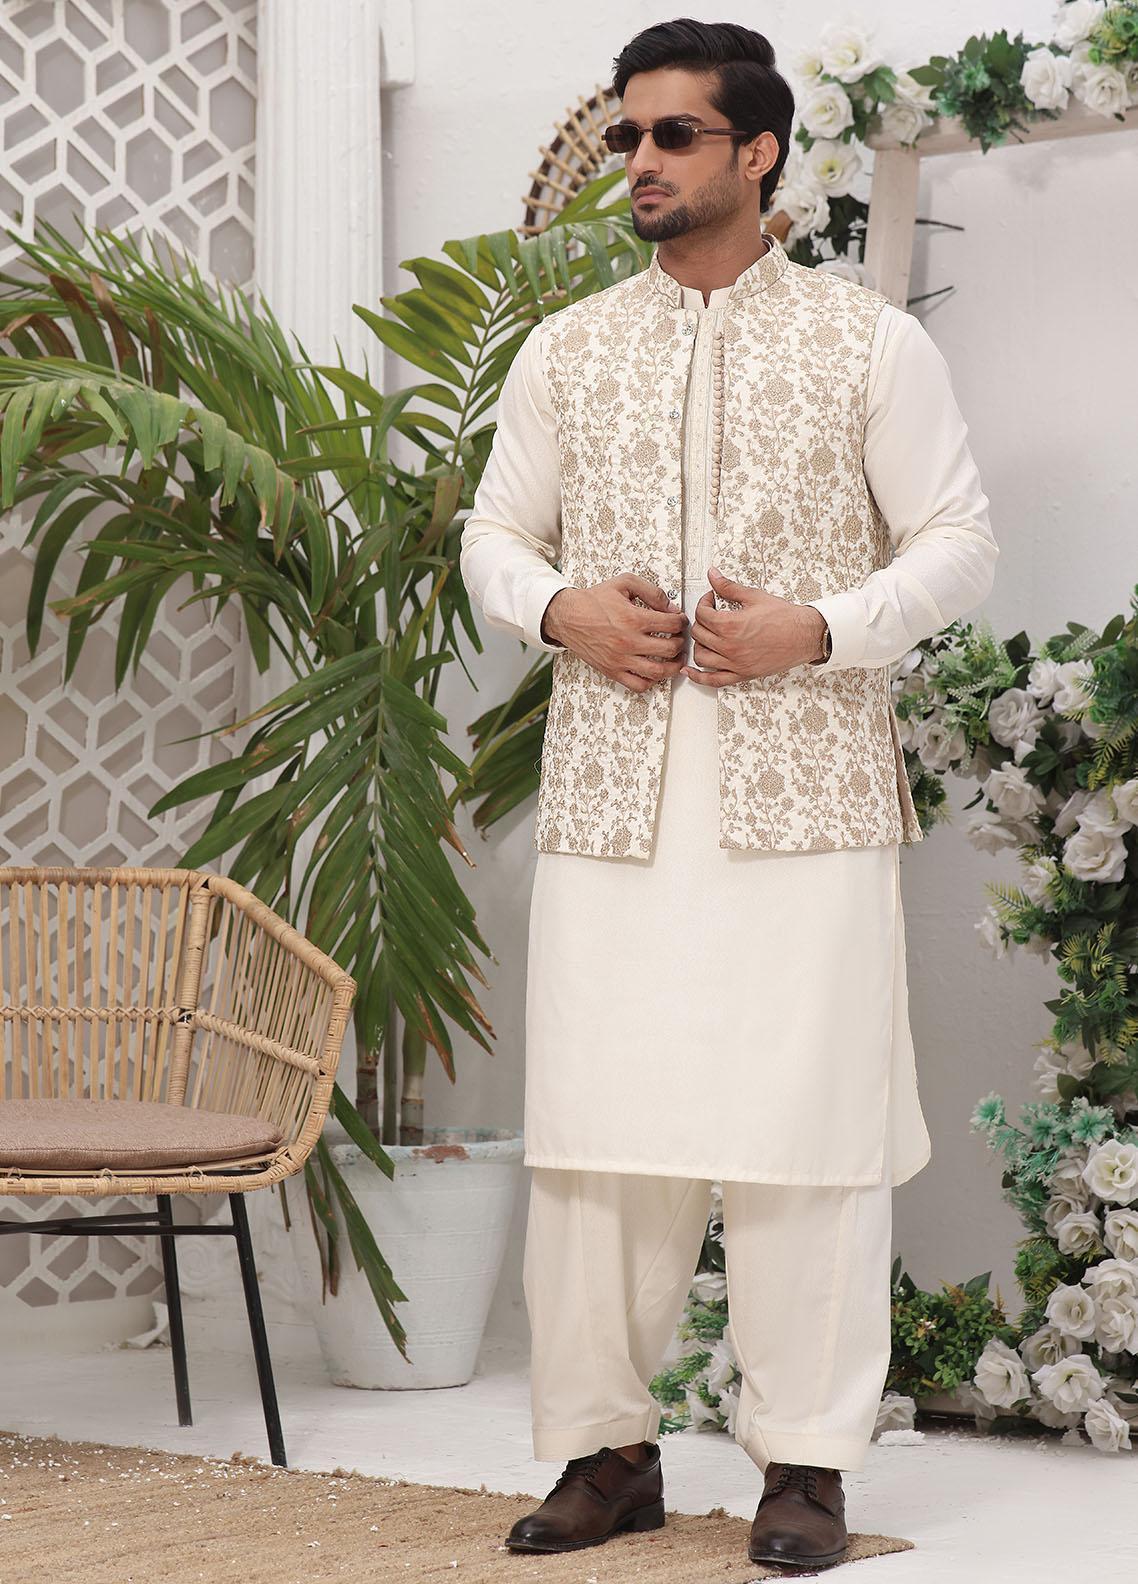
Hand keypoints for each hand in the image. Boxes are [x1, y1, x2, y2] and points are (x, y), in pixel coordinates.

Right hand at [542, 574, 688, 692]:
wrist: (567, 616)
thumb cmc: (593, 601)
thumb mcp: (624, 584)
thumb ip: (651, 592)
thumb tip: (670, 607)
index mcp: (633, 618)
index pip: (672, 624)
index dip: (681, 622)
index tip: (680, 621)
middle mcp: (628, 641)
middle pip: (670, 648)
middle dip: (680, 642)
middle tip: (679, 639)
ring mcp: (620, 659)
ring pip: (659, 671)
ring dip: (673, 666)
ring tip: (675, 659)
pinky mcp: (612, 671)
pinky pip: (639, 685)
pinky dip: (652, 681)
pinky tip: (654, 671)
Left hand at [684, 567, 825, 686]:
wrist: (805, 635)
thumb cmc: (785, 618)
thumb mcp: (754, 596)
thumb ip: (729, 587)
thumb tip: (713, 575)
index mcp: (731, 625)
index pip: (702, 614)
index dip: (704, 603)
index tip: (710, 600)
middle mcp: (730, 646)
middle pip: (699, 634)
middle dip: (702, 621)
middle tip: (710, 615)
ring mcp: (735, 663)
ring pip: (701, 656)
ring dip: (699, 644)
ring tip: (707, 636)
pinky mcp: (742, 674)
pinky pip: (713, 680)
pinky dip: (698, 677)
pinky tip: (690, 671)